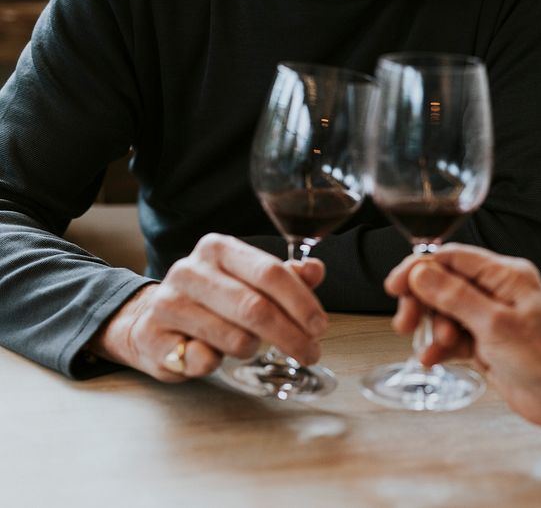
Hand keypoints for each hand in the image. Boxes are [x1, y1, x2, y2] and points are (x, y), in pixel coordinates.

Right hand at [92, 234, 328, 381]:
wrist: (149, 317)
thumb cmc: (211, 299)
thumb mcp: (247, 280)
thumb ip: (285, 276)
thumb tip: (315, 270)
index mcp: (218, 248)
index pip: (270, 273)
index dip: (301, 302)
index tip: (320, 327)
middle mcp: (190, 271)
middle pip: (255, 307)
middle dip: (290, 335)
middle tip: (310, 352)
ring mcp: (167, 303)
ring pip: (233, 337)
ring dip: (253, 349)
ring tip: (251, 347)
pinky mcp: (152, 338)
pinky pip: (203, 360)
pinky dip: (217, 363)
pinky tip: (212, 355)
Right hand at [385, 244, 540, 425]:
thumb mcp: (493, 324)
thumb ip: (455, 296)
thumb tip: (422, 273)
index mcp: (505, 275)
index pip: (453, 258)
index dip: (420, 269)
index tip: (395, 285)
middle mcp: (497, 291)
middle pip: (445, 284)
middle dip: (422, 301)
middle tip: (407, 322)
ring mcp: (492, 317)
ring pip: (446, 312)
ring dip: (433, 326)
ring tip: (435, 345)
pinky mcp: (487, 343)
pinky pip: (454, 337)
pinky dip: (440, 346)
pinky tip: (431, 358)